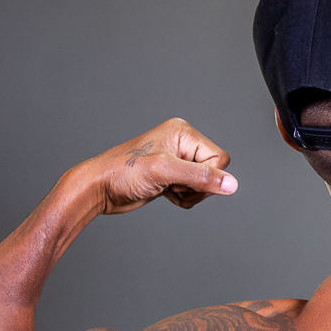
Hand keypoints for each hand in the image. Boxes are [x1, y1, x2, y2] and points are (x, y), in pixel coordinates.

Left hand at [85, 118, 237, 214]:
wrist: (99, 188)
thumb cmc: (123, 173)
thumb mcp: (166, 172)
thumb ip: (201, 177)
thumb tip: (231, 184)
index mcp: (183, 132)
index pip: (219, 159)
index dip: (205, 176)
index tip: (179, 178)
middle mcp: (182, 143)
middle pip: (214, 171)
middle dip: (197, 186)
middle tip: (172, 185)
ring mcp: (177, 160)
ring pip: (205, 183)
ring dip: (189, 194)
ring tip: (167, 189)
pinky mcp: (172, 175)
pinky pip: (194, 191)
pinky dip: (183, 197)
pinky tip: (165, 193)